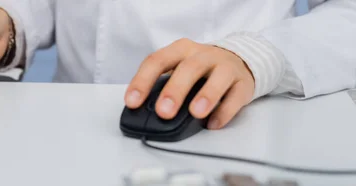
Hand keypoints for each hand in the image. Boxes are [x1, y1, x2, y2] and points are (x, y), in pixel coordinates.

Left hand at [124, 38, 254, 129]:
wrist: (237, 61)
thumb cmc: (199, 69)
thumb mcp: (178, 69)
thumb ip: (162, 86)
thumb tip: (143, 110)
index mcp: (180, 50)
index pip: (157, 61)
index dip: (142, 81)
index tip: (132, 102)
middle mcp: (202, 55)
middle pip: (188, 68)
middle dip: (174, 90)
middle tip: (163, 112)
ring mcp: (225, 67)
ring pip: (217, 78)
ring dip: (206, 95)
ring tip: (196, 113)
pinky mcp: (243, 83)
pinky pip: (235, 97)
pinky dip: (224, 111)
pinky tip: (213, 123)